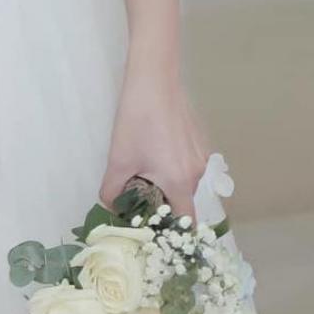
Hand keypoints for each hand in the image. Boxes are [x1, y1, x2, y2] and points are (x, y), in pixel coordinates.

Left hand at [98, 62, 211, 223]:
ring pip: (184, 181)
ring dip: (166, 183)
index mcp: (180, 182)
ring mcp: (202, 155)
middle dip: (162, 204)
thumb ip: (112, 192)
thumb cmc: (137, 121)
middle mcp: (198, 172)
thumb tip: (111, 208)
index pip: (186, 223)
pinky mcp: (199, 140)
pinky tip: (153, 149)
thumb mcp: (118, 160)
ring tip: (142, 170)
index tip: (154, 233)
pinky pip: (187, 164)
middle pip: (182, 201)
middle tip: (138, 198)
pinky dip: (173, 166)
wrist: (154, 80)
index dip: (172, 233)